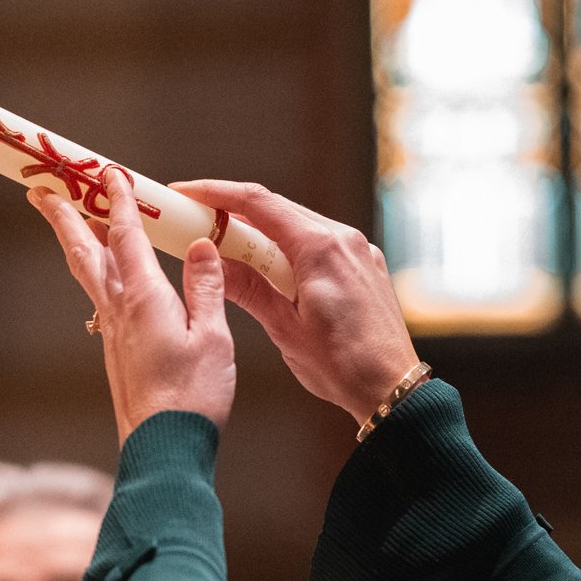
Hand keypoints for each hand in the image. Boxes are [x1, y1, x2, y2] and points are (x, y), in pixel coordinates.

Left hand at [31, 168, 235, 442]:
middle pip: (85, 251)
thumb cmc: (194, 397)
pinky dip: (96, 274)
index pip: (127, 236)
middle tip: (40, 188)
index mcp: (143, 298)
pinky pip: (100, 300)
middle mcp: (118, 311)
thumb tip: (201, 246)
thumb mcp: (213, 336)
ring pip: (88, 276)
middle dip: (64, 216)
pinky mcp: (115, 352)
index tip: (109, 171)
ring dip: (77, 242)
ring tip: (67, 220)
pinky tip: (104, 278)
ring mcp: (112, 333)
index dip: (118, 200)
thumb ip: (206, 288)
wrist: (163, 451)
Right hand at [169, 179, 419, 426]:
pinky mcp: (364, 264)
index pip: (258, 203)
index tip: (188, 193)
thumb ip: (248, 289)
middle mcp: (343, 240)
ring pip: (298, 225)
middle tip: (198, 220)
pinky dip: (288, 247)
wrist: (392, 388)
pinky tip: (269, 267)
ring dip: (261, 232)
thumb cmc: (344, 365)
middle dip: (234, 211)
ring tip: (228, 248)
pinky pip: (319, 242)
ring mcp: (358, 250)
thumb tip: (214, 265)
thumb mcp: (284, 328)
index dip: (217, 193)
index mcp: (321, 249)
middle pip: (277, 209)